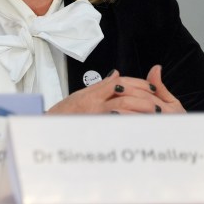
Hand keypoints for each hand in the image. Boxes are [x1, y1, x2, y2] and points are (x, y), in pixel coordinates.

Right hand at [47, 67, 183, 114]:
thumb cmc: (62, 116)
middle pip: (123, 90)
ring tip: (154, 112)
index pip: (119, 81)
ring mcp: (93, 112)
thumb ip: (100, 87)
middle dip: (143, 94)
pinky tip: (141, 123)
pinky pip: (117, 120)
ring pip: (123, 103)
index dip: (138, 83)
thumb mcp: (80, 97)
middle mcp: (92, 100)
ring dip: (141, 107)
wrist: (47, 129)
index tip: (150, 87)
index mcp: (91, 92)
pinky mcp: (94, 124)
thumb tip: (116, 75)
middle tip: (156, 101)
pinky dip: (131, 120)